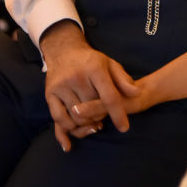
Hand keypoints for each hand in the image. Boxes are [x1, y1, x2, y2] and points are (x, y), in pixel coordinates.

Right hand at [40, 20, 138, 151]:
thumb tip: (137, 93)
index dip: (118, 114)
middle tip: (103, 114)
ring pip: (77, 117)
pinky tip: (73, 135)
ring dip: (87, 124)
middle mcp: (76, 77)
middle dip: (101, 116)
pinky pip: (59, 119)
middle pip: (93, 110)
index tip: (124, 128)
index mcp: (95, 69)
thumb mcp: (110, 64)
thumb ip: (124, 79)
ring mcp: (61, 86)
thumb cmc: (91, 61)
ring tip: (92, 121)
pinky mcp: (49, 94)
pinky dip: (68, 130)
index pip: (109, 96)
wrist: (64, 51)